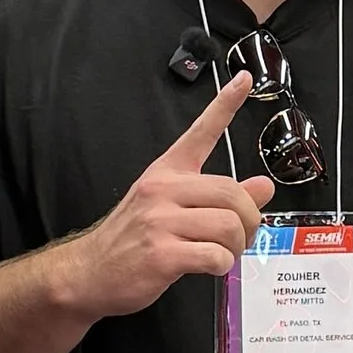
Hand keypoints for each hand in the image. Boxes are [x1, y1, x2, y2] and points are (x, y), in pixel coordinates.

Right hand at [54, 76, 271, 322]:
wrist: (88, 273)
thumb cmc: (132, 240)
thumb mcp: (171, 209)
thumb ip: (218, 198)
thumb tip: (264, 187)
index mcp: (166, 173)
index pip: (200, 133)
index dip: (225, 105)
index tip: (244, 79)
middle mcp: (162, 190)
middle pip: (232, 193)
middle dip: (250, 221)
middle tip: (243, 237)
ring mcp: (159, 221)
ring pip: (228, 226)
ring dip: (237, 247)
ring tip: (225, 254)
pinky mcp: (160, 254)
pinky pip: (214, 255)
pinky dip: (222, 266)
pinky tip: (211, 267)